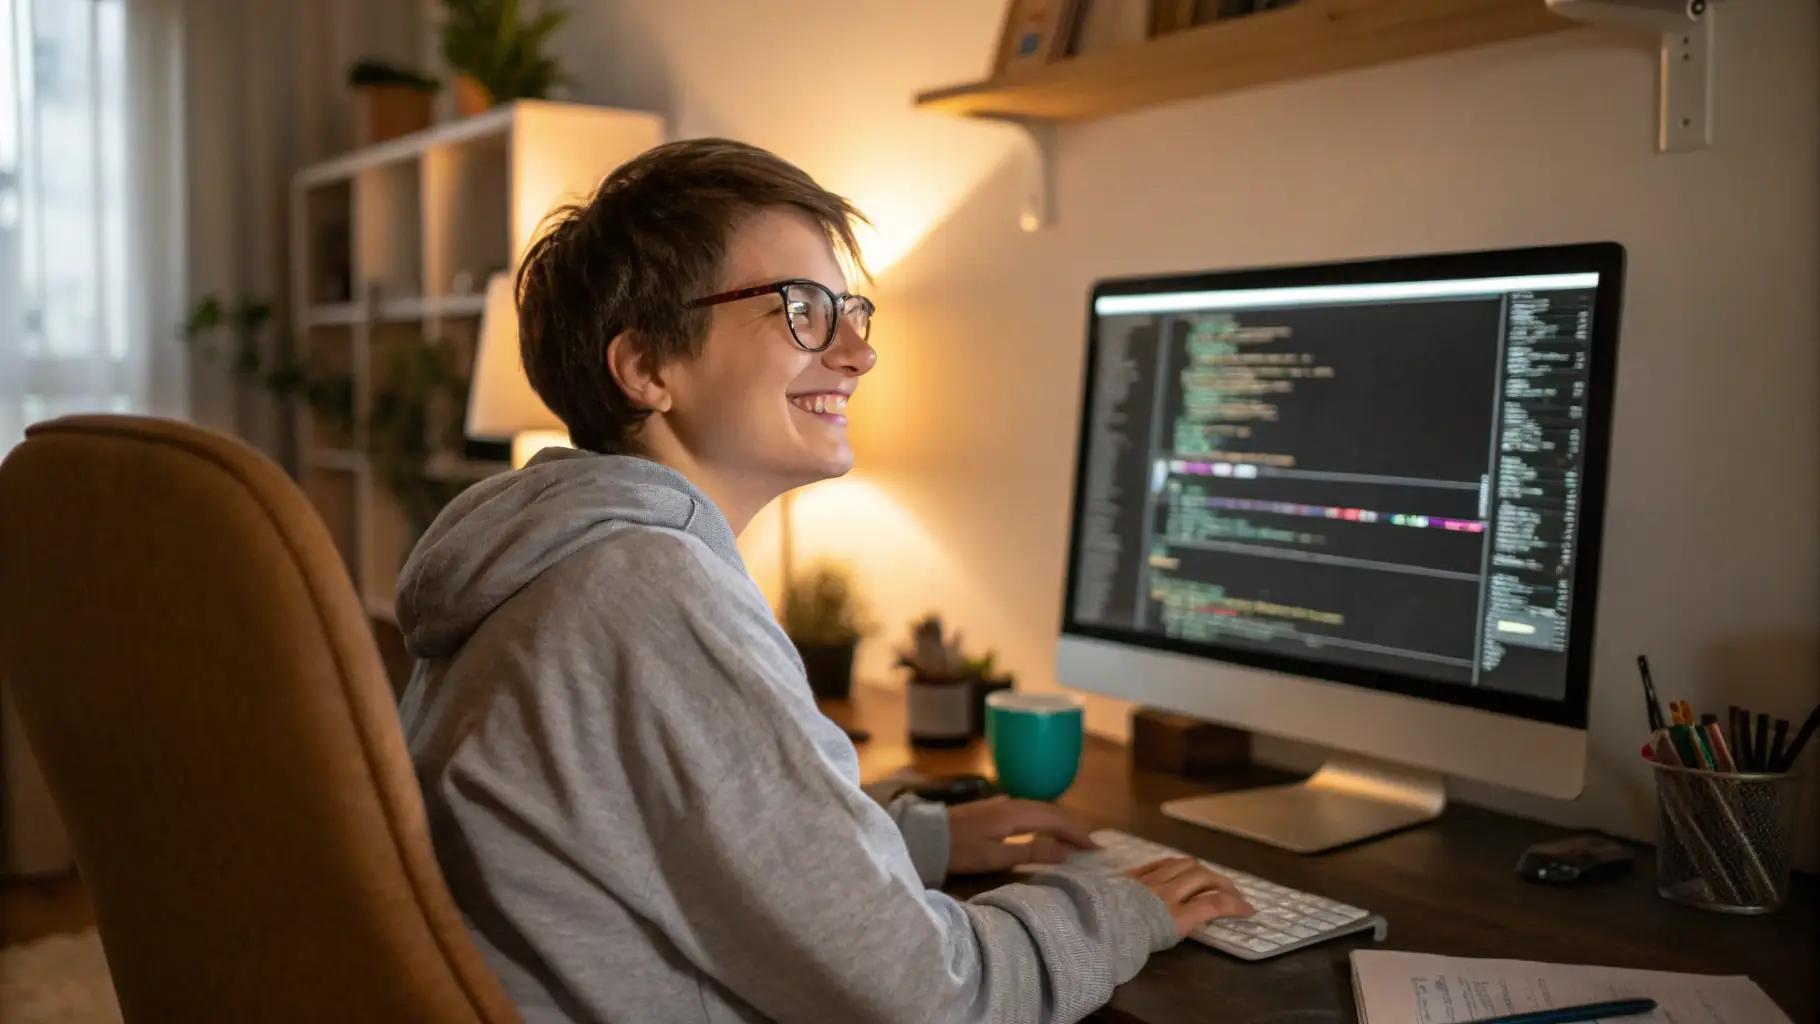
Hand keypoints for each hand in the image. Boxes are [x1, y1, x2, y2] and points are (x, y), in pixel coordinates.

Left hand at [946, 797, 1097, 874]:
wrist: (924, 835)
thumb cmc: (958, 850)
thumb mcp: (994, 857)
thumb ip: (1029, 853)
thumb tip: (1064, 852)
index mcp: (1015, 814)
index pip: (1055, 819)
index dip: (1077, 834)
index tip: (1094, 849)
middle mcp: (1012, 803)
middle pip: (1050, 811)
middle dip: (1072, 827)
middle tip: (1089, 846)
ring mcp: (1001, 803)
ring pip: (1040, 809)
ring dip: (1058, 823)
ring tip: (1072, 841)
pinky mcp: (993, 809)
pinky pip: (1028, 811)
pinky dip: (1043, 821)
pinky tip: (1044, 833)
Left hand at [1127, 856, 1254, 939]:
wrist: (1094, 928)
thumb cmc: (1125, 944)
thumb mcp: (1161, 943)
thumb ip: (1181, 926)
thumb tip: (1199, 914)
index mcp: (1176, 915)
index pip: (1215, 904)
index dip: (1236, 905)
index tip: (1250, 909)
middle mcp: (1167, 893)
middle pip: (1204, 877)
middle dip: (1223, 883)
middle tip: (1232, 892)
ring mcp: (1150, 880)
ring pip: (1184, 864)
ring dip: (1201, 869)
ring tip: (1207, 877)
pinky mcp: (1134, 875)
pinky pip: (1159, 862)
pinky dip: (1175, 865)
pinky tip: (1177, 869)